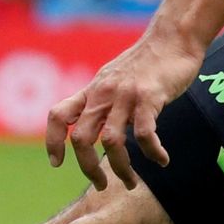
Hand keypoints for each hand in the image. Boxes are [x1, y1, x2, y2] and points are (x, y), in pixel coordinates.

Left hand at [45, 19, 204, 190]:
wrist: (172, 38)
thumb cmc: (146, 62)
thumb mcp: (113, 78)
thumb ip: (100, 99)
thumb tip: (89, 123)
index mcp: (92, 91)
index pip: (58, 115)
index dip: (51, 141)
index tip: (56, 163)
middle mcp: (103, 94)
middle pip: (80, 139)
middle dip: (89, 168)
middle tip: (102, 184)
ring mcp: (124, 95)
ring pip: (111, 142)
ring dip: (121, 169)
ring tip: (131, 182)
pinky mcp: (149, 97)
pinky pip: (144, 134)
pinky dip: (152, 153)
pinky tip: (162, 160)